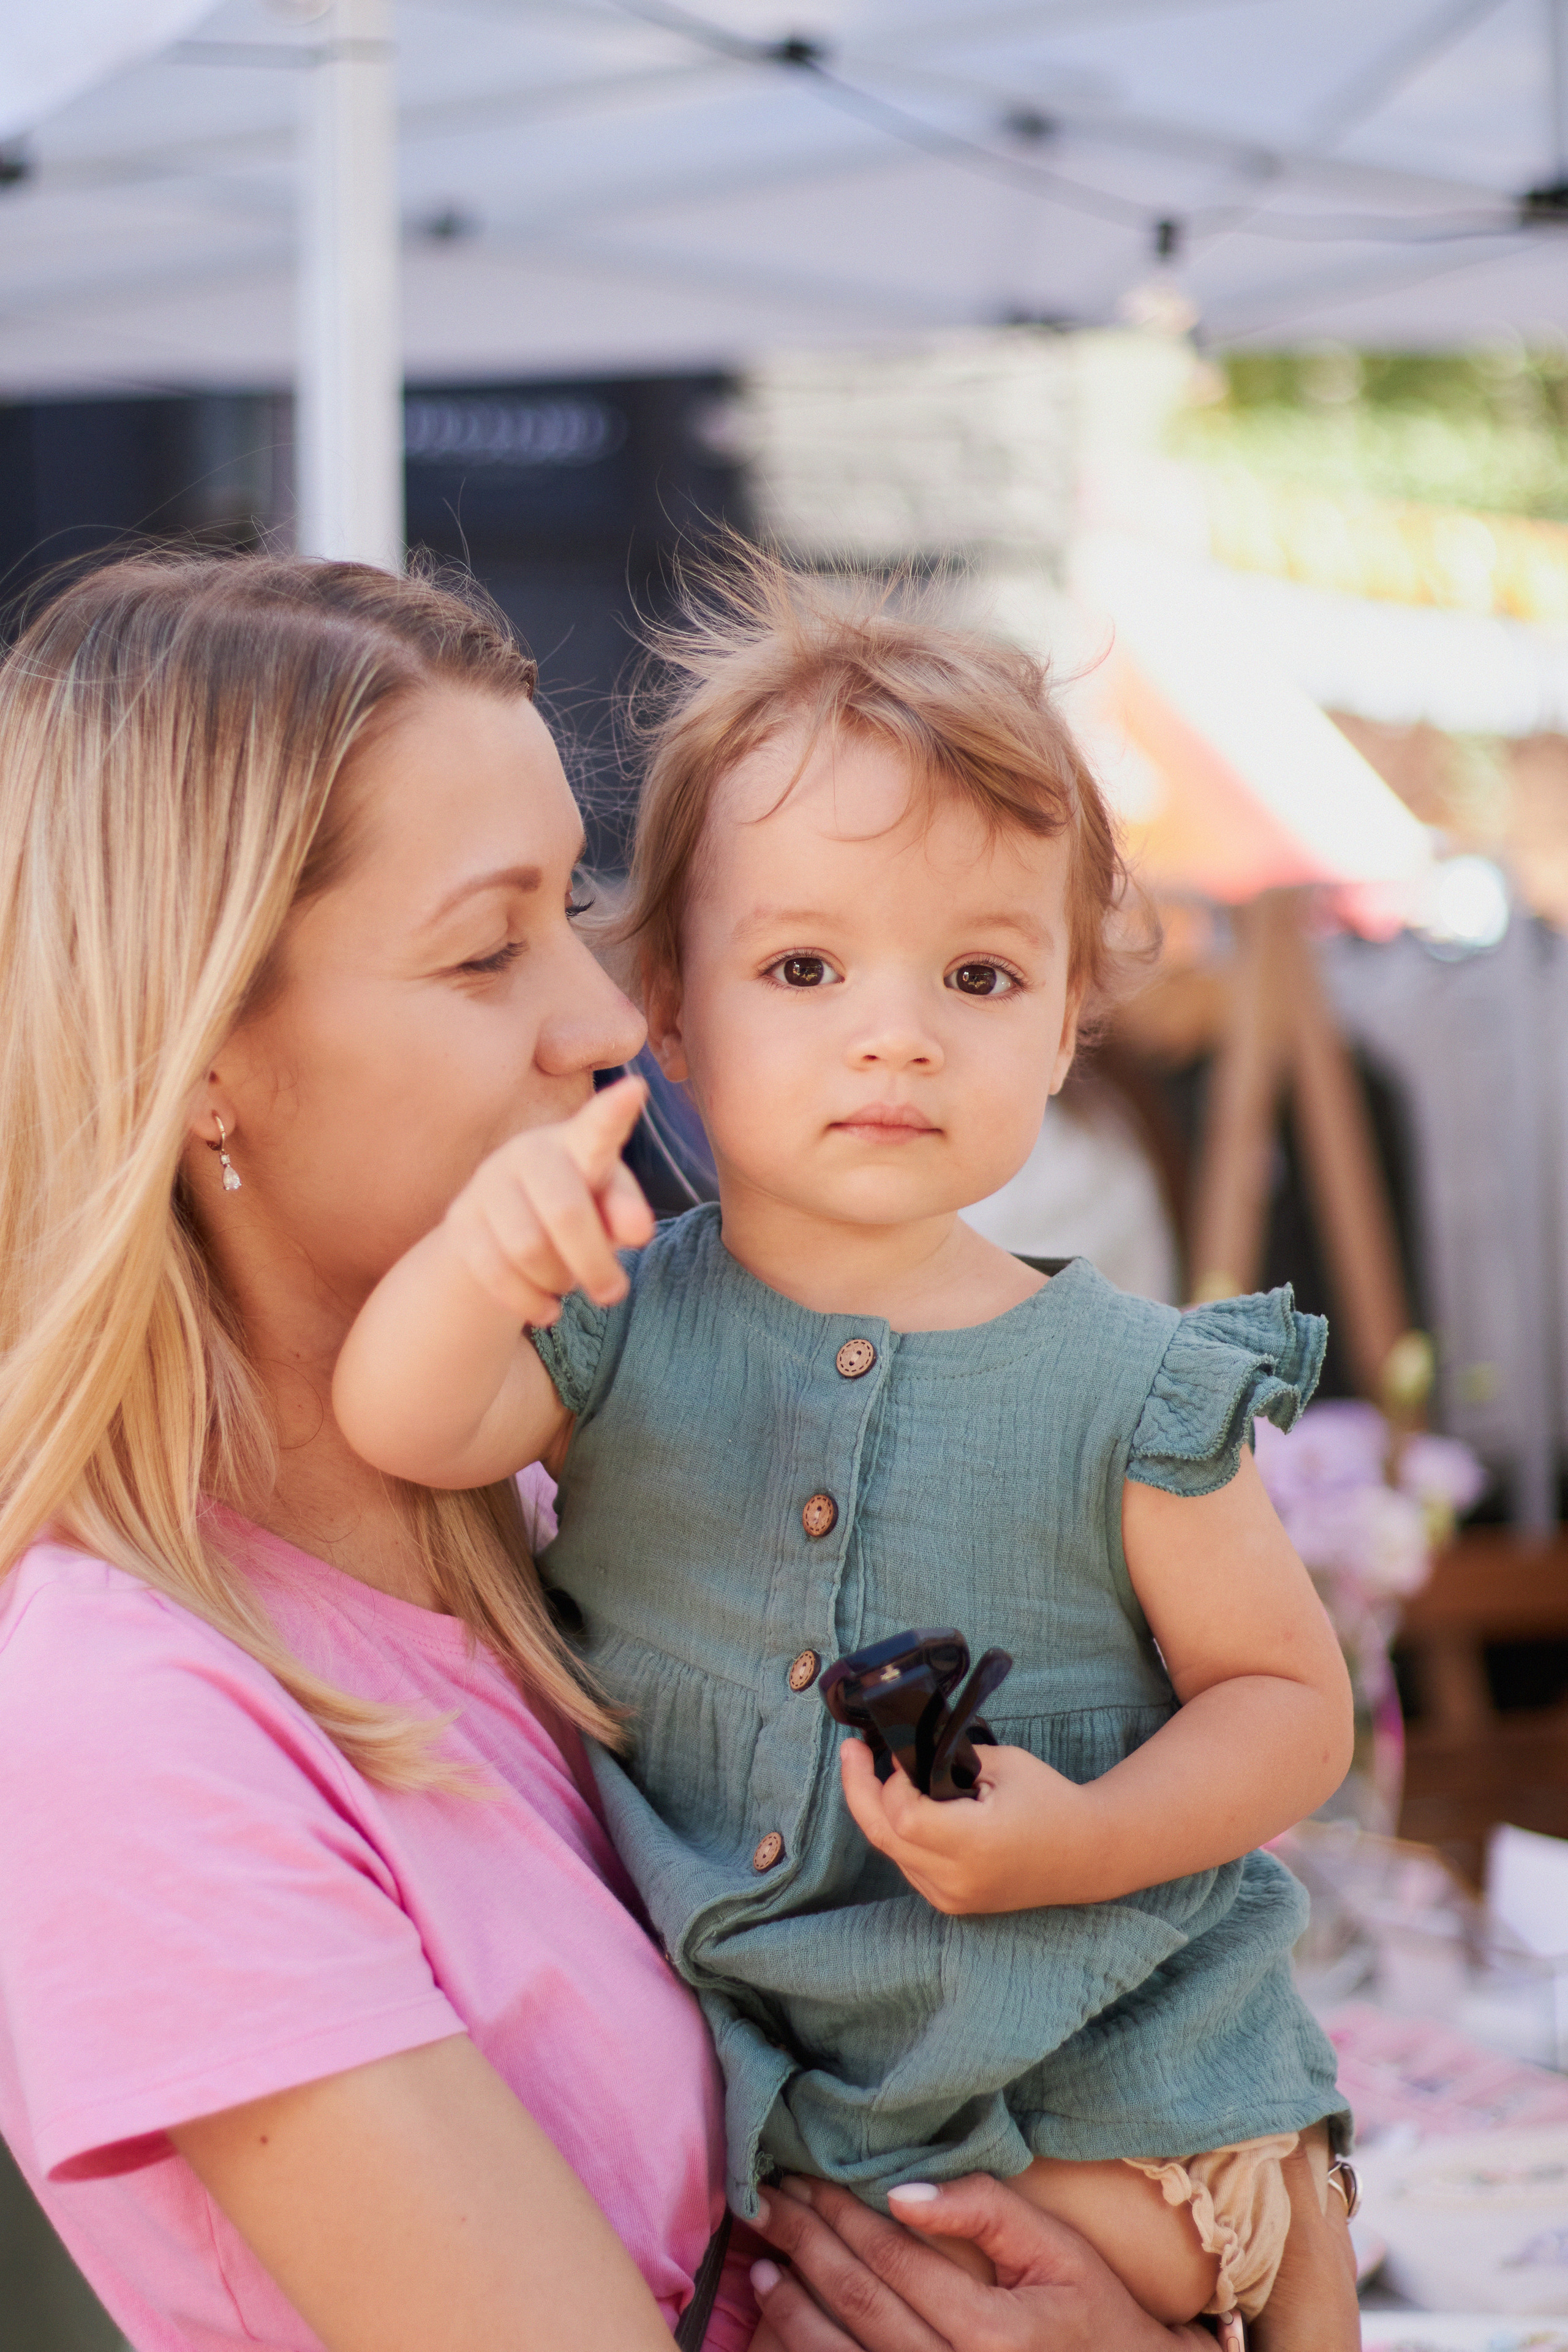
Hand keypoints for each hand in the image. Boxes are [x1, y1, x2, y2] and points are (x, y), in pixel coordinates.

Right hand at [441, 1075, 654, 1326]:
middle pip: (565, 1212)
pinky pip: (494, 1272)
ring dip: (558, 1280)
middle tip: (615, 1292)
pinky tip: (547, 1311)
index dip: (615, 1112)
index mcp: (576, 1142)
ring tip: (570, 1284)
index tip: (635, 1090)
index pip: (597, 1128)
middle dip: (595, 1262)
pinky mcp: (460, 1222)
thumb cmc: (578, 1207)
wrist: (506, 1228)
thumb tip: (638, 1231)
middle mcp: (527, 1152)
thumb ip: (625, 1211)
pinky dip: (528, 1301)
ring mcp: (487, 1184)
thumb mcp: (608, 1207)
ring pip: (526, 1248)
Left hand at [747, 2172, 1211, 2350]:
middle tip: (766, 2203)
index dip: (843, 2214)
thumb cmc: (1089, 2311)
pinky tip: (783, 2325)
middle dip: (806, 2246)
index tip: (804, 2177)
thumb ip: (984, 2211)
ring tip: (761, 2263)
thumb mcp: (1056, 2249)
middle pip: (861, 2304)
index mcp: (992, 2332)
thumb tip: (900, 2192)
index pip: (895, 2259)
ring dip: (793, 2308)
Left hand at [838, 1736, 1092, 1914]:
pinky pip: (908, 1865)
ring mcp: (952, 1898)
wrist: (1086, 1855)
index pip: (902, 1817)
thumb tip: (904, 1754)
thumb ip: (949, 1758)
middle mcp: (956, 1880)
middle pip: (882, 1836)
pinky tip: (902, 1805)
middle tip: (850, 1751)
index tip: (901, 1754)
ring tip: (873, 1772)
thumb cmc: (1050, 1801)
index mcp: (973, 1844)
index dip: (892, 1781)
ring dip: (878, 1812)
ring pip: (891, 1851)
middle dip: (859, 1790)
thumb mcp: (1003, 1763)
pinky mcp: (952, 1904)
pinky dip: (899, 1834)